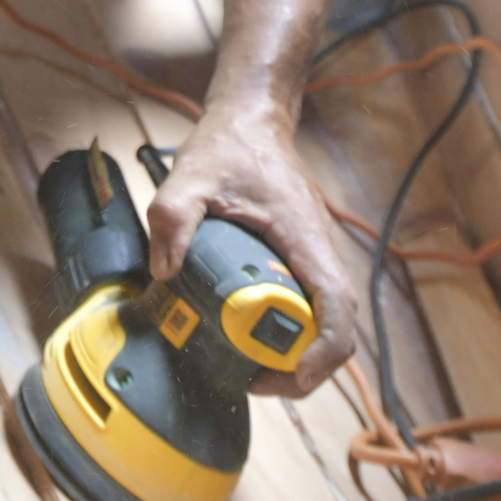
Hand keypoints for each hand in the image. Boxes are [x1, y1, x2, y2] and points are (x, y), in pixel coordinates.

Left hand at [145, 106, 355, 394]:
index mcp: (304, 237)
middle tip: (253, 380)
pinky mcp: (298, 258)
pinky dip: (283, 329)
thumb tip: (163, 271)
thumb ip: (172, 217)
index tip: (293, 376)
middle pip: (334, 328)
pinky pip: (304, 305)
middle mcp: (316, 252)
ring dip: (293, 352)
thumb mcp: (191, 176)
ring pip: (322, 321)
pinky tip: (241, 332)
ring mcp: (310, 256)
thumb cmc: (230, 145)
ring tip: (245, 366)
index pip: (337, 307)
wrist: (251, 119)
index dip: (325, 351)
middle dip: (302, 366)